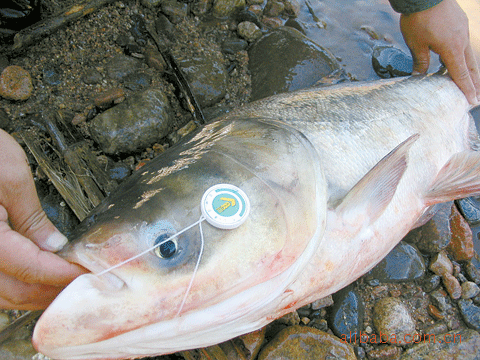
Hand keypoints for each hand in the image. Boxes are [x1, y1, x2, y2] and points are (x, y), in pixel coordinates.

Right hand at [0, 129, 85, 309]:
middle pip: (15, 292)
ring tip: (60, 286)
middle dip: (52, 292)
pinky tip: (31, 281)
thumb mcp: (11, 178)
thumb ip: (33, 218)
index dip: (64, 274)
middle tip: (82, 284)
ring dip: (31, 296)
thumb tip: (54, 246)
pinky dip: (12, 288)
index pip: (31, 269)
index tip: (89, 273)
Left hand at [400, 0, 479, 103]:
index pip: (461, 74)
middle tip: (476, 96)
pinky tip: (453, 58)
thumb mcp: (416, 44)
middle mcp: (462, 41)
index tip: (472, 101)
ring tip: (466, 81)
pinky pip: (462, 43)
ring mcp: (462, 30)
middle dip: (473, 82)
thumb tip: (418, 76)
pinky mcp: (459, 22)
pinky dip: (461, 55)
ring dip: (467, 69)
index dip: (467, 89)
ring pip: (467, 54)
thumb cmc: (418, 19)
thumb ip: (420, 61)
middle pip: (471, 66)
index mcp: (452, 49)